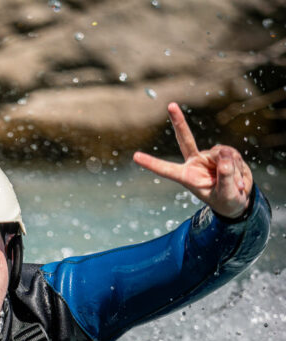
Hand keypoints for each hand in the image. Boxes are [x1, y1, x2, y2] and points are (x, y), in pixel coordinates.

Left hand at [133, 102, 252, 218]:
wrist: (238, 200)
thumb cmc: (226, 201)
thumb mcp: (226, 194)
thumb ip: (225, 177)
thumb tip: (224, 157)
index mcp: (186, 177)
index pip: (167, 169)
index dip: (152, 163)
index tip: (135, 157)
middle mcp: (195, 163)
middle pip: (185, 139)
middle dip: (179, 122)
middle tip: (171, 105)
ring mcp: (209, 156)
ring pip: (223, 153)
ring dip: (233, 169)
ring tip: (236, 185)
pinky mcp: (223, 153)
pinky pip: (233, 154)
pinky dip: (239, 167)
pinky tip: (240, 180)